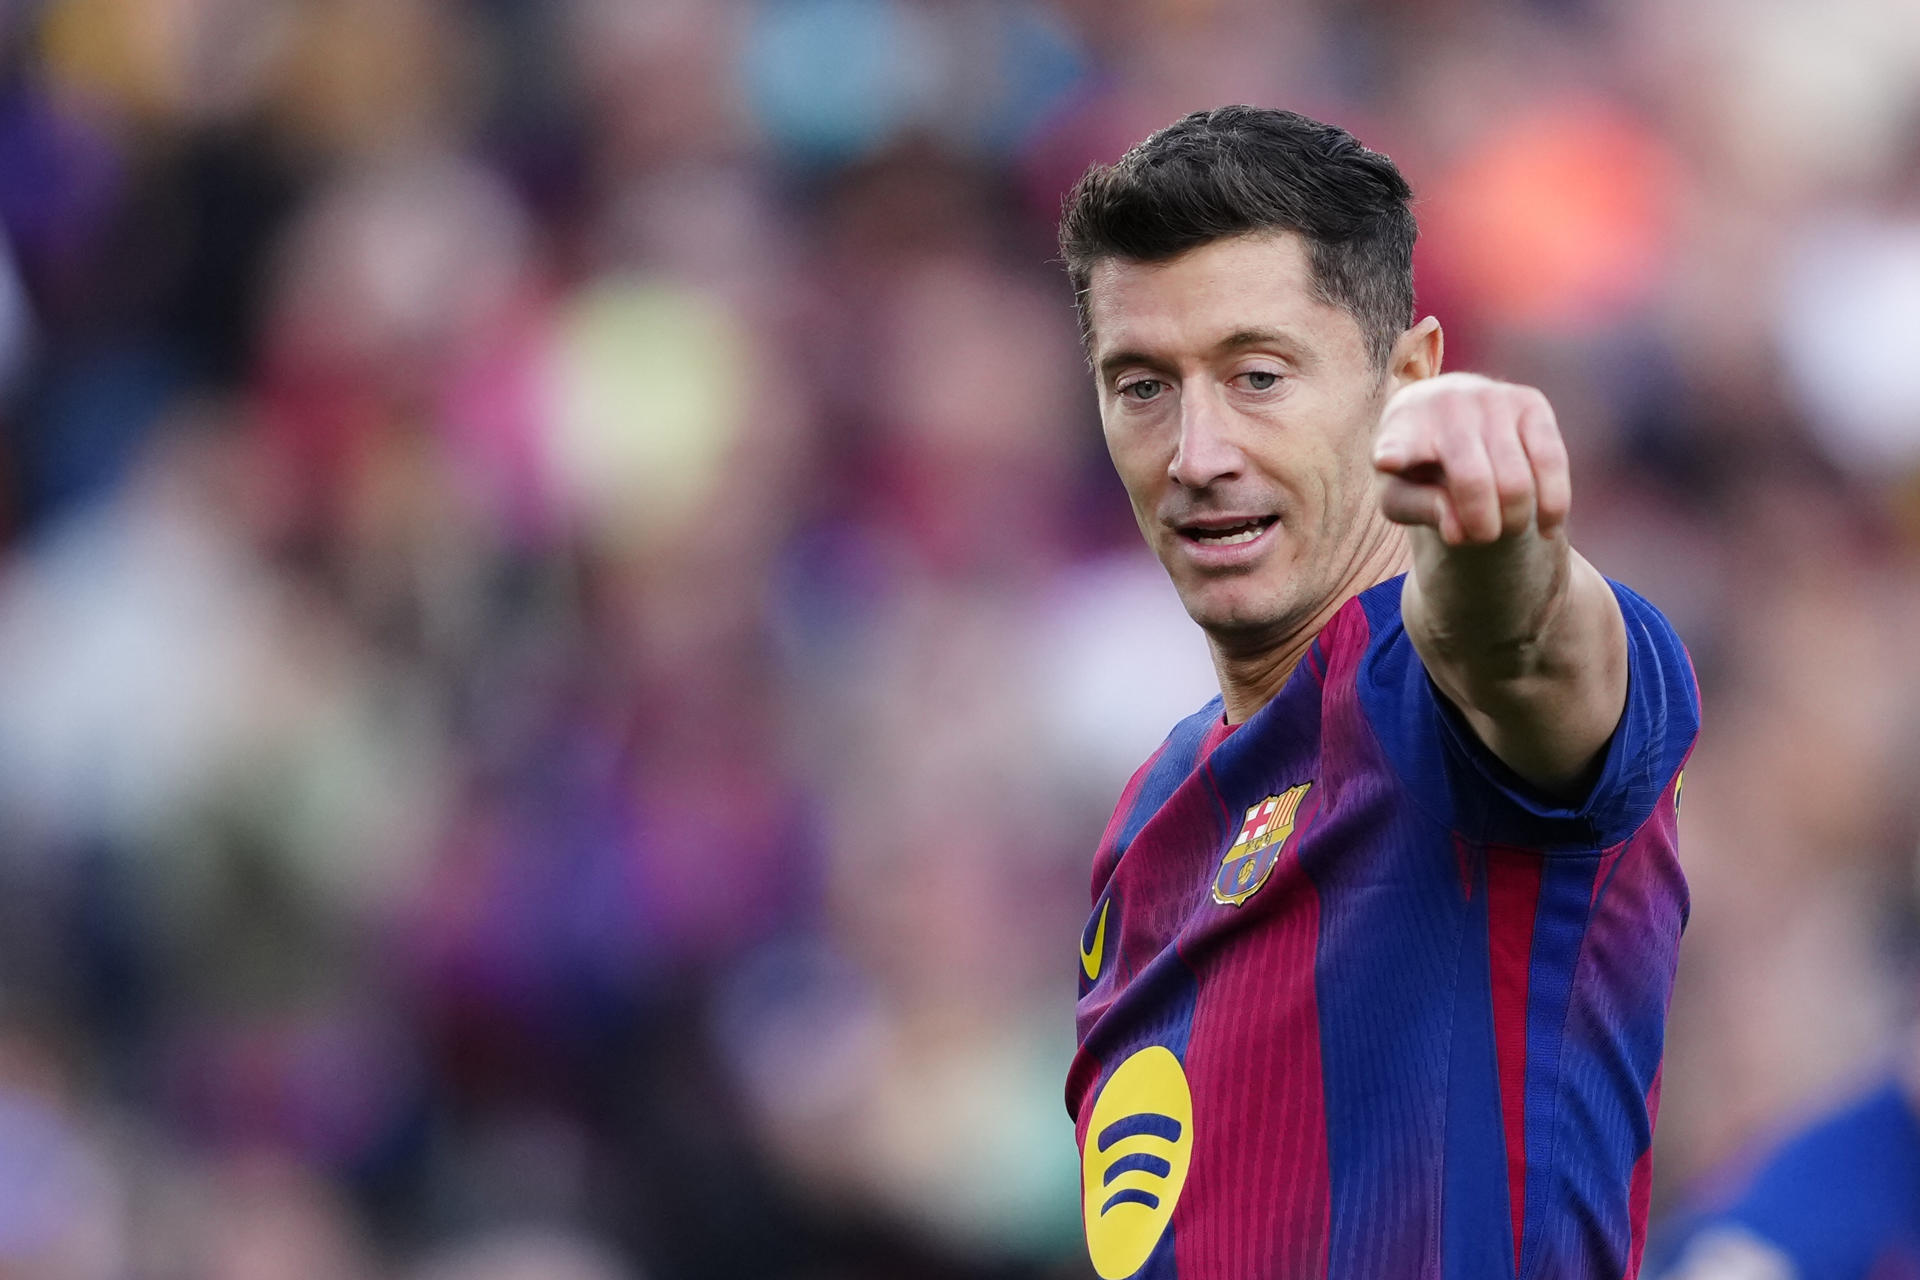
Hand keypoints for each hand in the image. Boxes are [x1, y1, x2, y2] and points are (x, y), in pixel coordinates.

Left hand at [1371, 373, 1570, 546]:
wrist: (1448, 415)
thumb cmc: (1417, 466)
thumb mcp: (1400, 495)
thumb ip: (1420, 511)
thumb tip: (1460, 531)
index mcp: (1401, 427)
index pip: (1398, 443)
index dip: (1394, 453)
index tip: (1388, 461)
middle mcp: (1445, 403)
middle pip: (1473, 482)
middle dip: (1483, 527)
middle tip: (1481, 537)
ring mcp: (1490, 397)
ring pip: (1517, 480)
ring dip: (1515, 520)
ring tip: (1504, 529)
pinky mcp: (1530, 401)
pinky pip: (1552, 462)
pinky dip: (1554, 505)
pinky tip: (1547, 530)